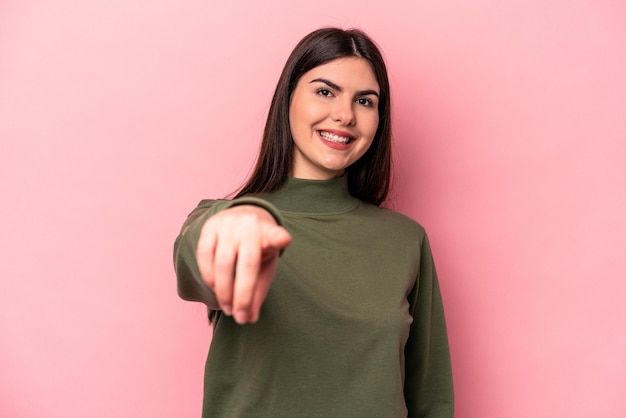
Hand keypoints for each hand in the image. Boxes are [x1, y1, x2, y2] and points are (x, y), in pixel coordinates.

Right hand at [196, 205, 290, 323]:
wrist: (239, 217)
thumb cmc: (257, 248)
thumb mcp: (265, 266)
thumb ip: (259, 291)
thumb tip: (250, 318)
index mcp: (270, 233)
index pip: (276, 235)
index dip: (279, 238)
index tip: (283, 240)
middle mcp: (250, 226)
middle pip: (247, 263)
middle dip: (243, 295)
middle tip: (240, 317)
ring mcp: (229, 225)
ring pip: (223, 262)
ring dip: (224, 291)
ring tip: (228, 309)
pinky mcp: (209, 227)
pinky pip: (204, 255)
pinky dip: (208, 276)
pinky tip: (215, 288)